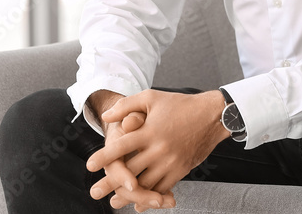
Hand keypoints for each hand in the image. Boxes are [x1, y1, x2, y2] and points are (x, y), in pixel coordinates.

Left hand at [87, 90, 228, 202]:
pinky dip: (150, 197)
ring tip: (114, 202)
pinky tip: (139, 203)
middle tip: (94, 192)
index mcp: (149, 131)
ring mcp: (170, 162)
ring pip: (146, 184)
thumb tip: (107, 117)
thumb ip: (127, 106)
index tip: (90, 166)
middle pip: (130, 171)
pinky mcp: (181, 170)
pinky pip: (162, 188)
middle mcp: (158, 149)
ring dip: (128, 195)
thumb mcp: (152, 98)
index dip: (104, 157)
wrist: (212, 115)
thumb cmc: (180, 104)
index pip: (122, 147)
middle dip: (110, 183)